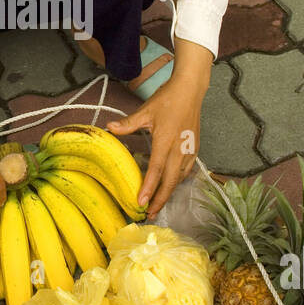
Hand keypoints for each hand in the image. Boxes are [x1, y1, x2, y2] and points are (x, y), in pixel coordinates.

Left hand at [105, 38, 211, 217]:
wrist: (190, 90)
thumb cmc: (168, 99)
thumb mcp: (145, 110)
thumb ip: (128, 124)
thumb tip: (109, 127)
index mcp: (165, 141)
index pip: (156, 170)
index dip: (149, 188)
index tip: (141, 202)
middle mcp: (179, 149)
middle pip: (170, 181)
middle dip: (160, 199)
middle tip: (150, 214)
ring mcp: (189, 150)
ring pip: (179, 178)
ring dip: (169, 192)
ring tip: (158, 204)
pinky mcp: (195, 148)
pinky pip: (187, 170)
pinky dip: (179, 181)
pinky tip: (172, 185)